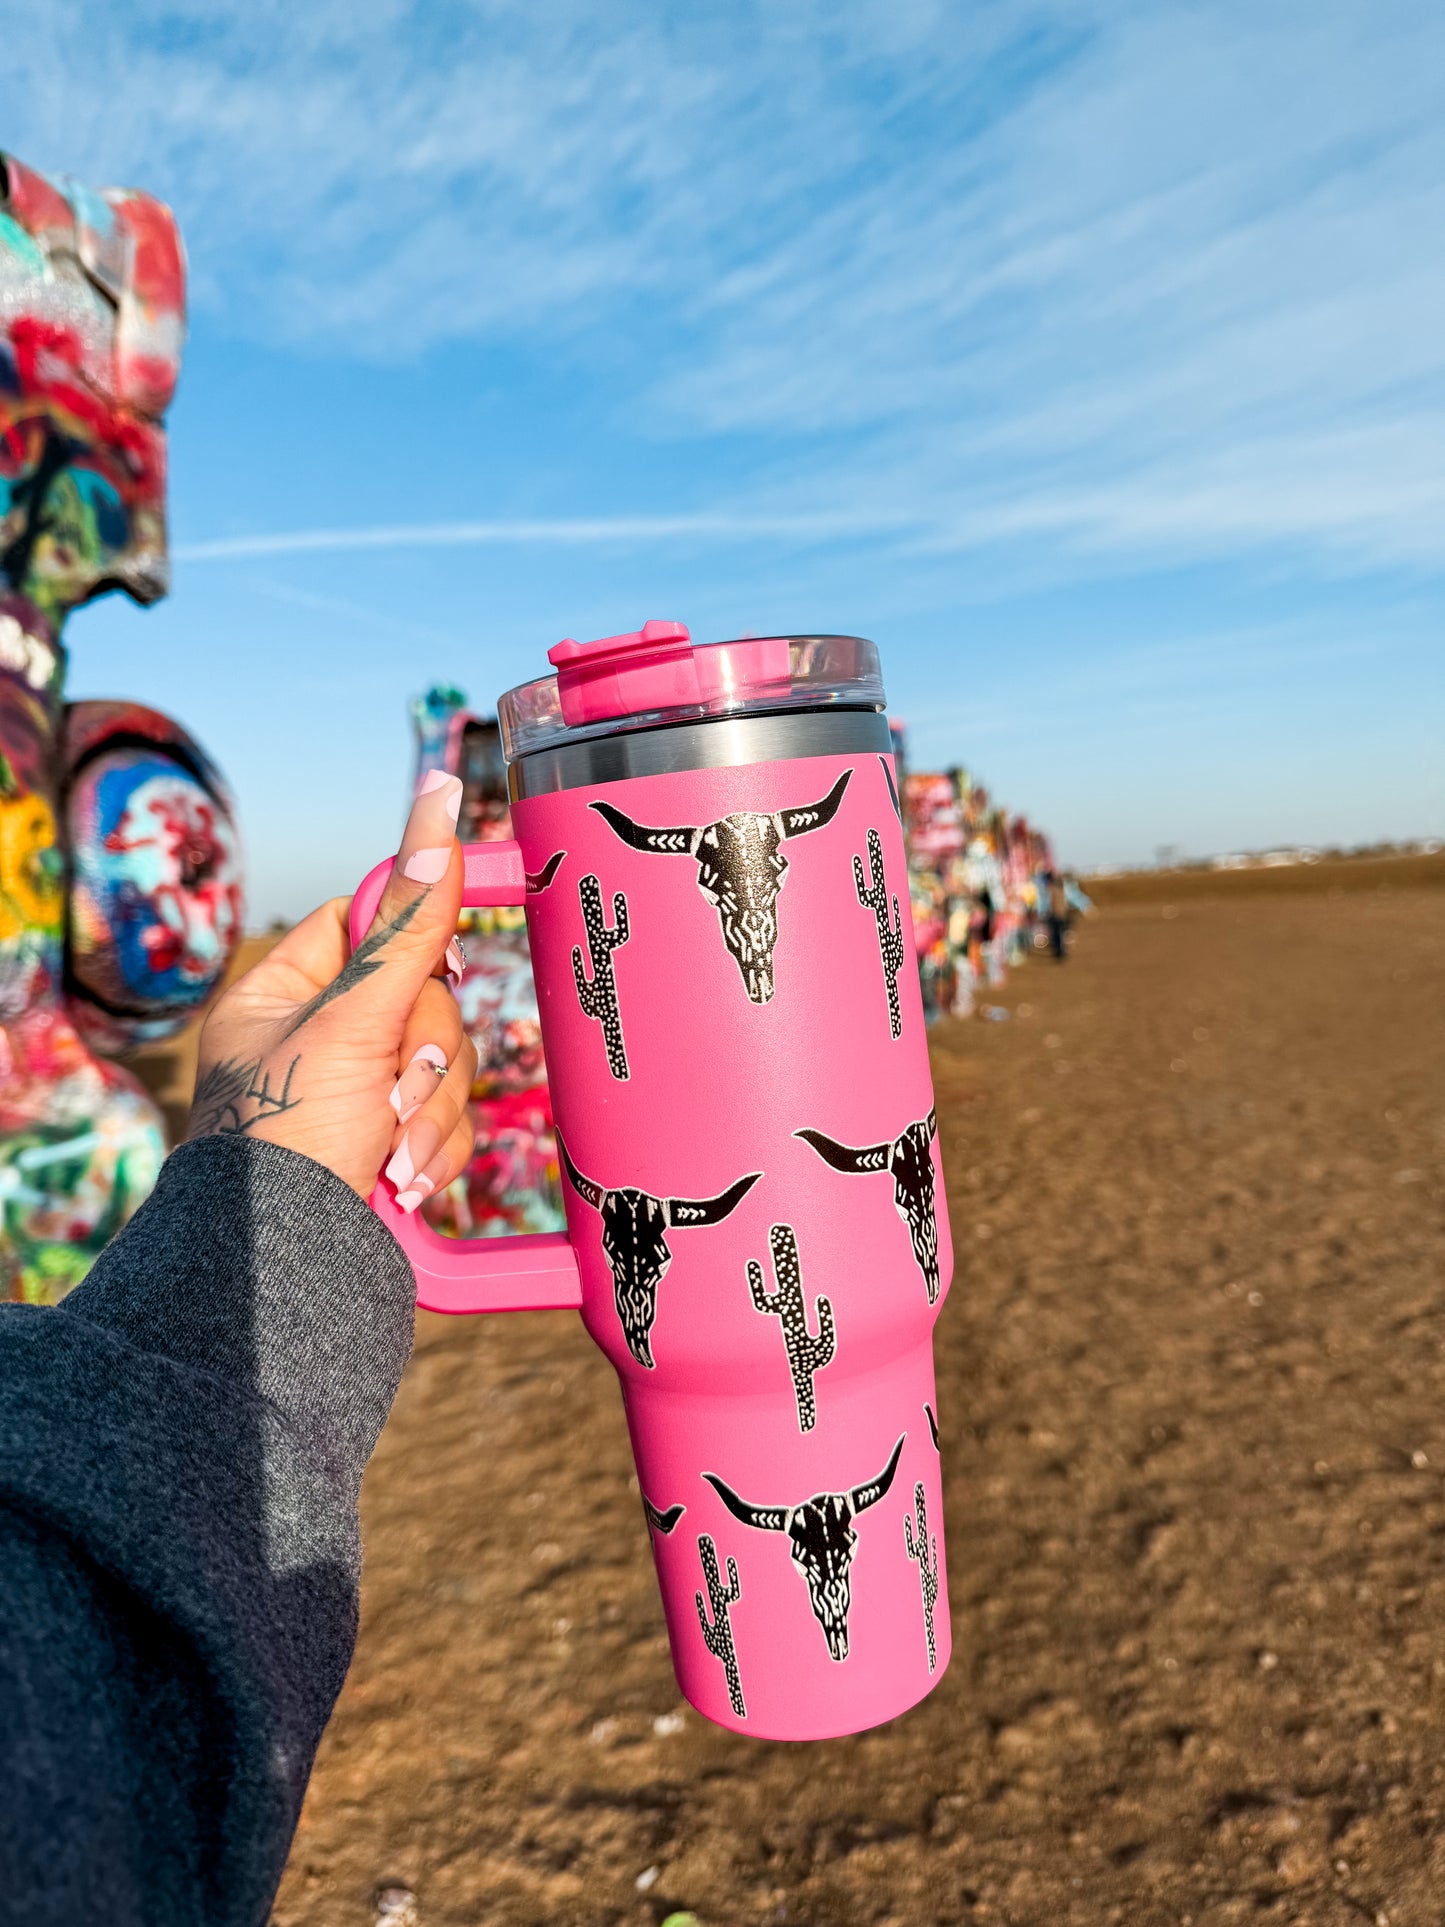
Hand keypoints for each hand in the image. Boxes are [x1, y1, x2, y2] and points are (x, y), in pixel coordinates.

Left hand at [187, 773, 476, 1204]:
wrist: (285, 1271)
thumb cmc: (287, 1141)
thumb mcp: (354, 1019)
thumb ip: (410, 921)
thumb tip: (438, 804)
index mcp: (282, 995)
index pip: (366, 923)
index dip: (411, 936)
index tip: (445, 952)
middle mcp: (318, 1040)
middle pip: (422, 1000)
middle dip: (424, 1054)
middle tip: (394, 1091)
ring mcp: (355, 1096)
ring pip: (443, 1063)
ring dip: (431, 1111)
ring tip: (393, 1153)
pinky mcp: (391, 1146)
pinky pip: (446, 1119)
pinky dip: (435, 1149)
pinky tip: (403, 1182)